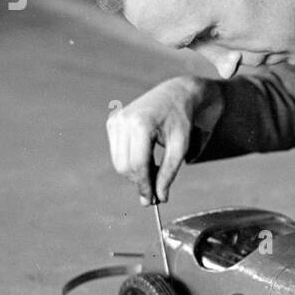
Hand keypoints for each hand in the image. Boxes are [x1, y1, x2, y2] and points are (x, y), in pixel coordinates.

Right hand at [106, 77, 220, 204]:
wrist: (176, 94)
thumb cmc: (182, 120)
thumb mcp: (181, 147)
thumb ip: (168, 173)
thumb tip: (159, 198)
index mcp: (140, 124)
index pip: (137, 164)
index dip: (144, 185)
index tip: (153, 200)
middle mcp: (123, 121)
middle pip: (124, 166)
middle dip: (139, 181)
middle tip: (155, 191)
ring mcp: (115, 121)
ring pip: (118, 162)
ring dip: (135, 173)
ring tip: (155, 170)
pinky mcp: (113, 123)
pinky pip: (117, 153)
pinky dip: (130, 162)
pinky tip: (147, 159)